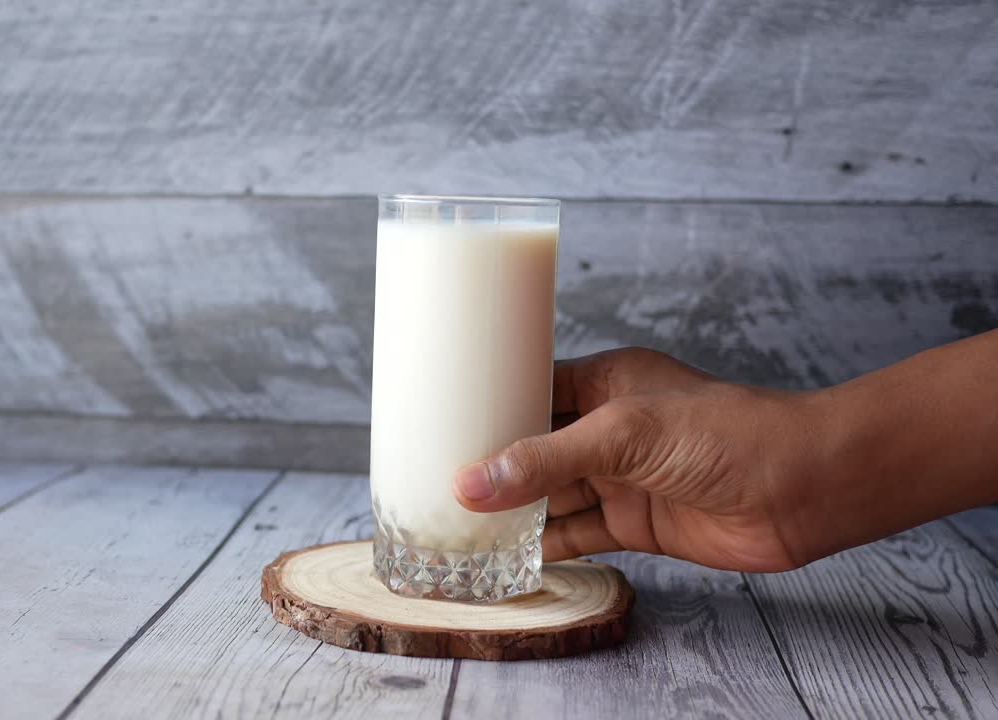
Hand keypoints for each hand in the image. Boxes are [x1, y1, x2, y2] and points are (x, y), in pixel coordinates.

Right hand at [452, 348, 819, 571]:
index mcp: (606, 383)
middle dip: (493, 464)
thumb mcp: (624, 434)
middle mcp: (610, 428)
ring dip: (513, 509)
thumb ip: (547, 460)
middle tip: (436, 478)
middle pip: (536, 446)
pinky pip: (578, 534)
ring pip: (552, 494)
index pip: (532, 389)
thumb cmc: (727, 434)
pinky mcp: (637, 522)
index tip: (440, 421)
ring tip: (458, 520)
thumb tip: (474, 484)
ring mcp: (622, 477)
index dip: (489, 405)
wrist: (802, 489)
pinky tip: (508, 553)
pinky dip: (545, 545)